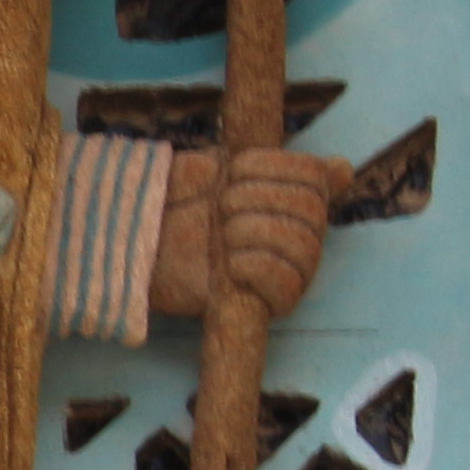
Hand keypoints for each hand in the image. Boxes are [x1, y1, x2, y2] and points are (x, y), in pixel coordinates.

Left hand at [150, 147, 346, 319]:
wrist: (126, 237)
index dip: (279, 166)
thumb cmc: (167, 202)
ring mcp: (276, 271)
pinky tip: (231, 264)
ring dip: (255, 230)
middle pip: (314, 210)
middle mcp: (290, 235)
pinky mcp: (258, 305)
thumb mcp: (215, 168)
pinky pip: (289, 288)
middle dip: (261, 198)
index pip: (318, 177)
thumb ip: (272, 165)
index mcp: (284, 199)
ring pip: (305, 246)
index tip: (234, 167)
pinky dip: (259, 268)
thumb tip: (343, 170)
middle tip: (220, 204)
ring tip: (222, 233)